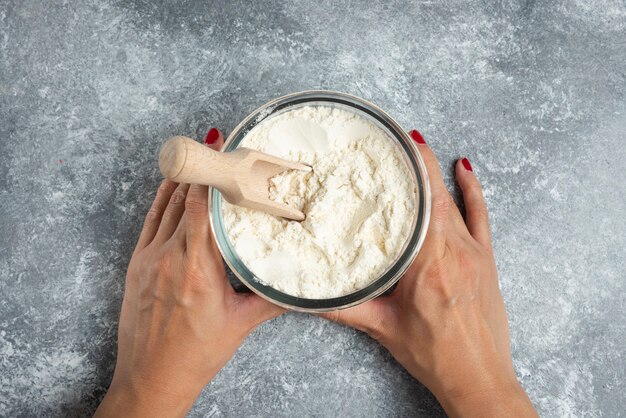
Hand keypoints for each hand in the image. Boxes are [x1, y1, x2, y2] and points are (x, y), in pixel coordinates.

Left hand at [96, 129, 283, 417]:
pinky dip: (161, 198)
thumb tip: (303, 288)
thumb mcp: (240, 325)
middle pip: (184, 199)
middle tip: (216, 142)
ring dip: (181, 178)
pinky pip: (150, 221)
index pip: (203, 209)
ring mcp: (149, 259)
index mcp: (198, 269)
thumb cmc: (195, 355)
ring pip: (164, 205)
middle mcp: (170, 258)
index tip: (225, 152)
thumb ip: (272, 300)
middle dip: (202, 168)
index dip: (213, 176)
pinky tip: (171, 184)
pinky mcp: (136, 265)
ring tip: (194, 151)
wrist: (151, 378)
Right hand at [322, 131, 536, 416]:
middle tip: (397, 136)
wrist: (480, 379)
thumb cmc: (436, 357)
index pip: (421, 203)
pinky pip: (481, 216)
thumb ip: (344, 309)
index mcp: (429, 264)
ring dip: (437, 172)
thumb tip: (307, 299)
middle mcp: (455, 251)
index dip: (412, 168)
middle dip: (416, 162)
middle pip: (435, 195)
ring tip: (420, 144)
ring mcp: (476, 252)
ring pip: (456, 201)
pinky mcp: (488, 259)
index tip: (398, 141)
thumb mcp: (384, 330)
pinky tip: (465, 168)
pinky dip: (473, 190)